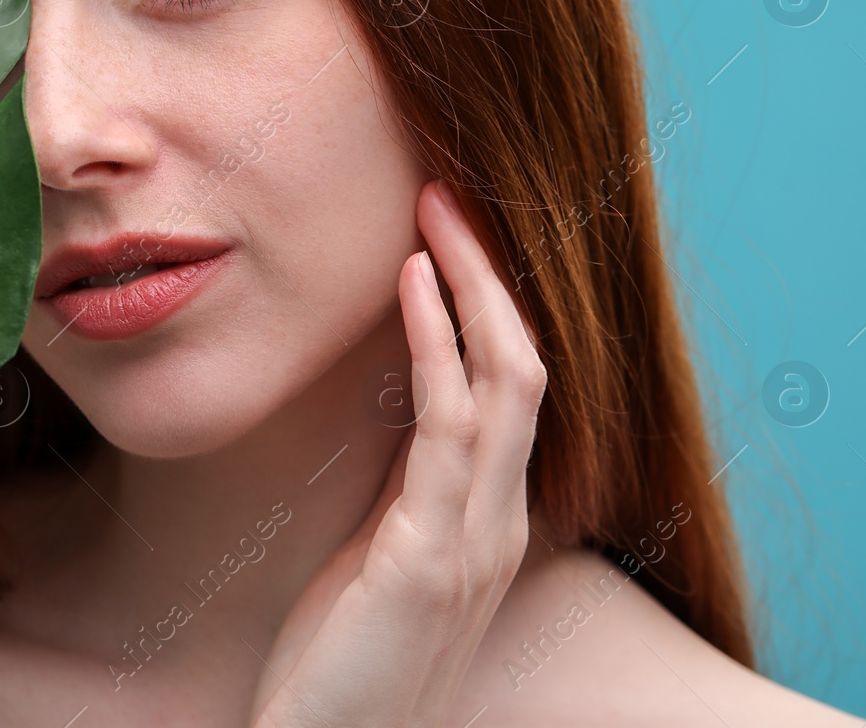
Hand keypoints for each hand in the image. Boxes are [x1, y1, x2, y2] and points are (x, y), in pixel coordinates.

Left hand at [248, 180, 547, 727]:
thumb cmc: (340, 668)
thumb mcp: (380, 562)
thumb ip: (405, 496)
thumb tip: (400, 416)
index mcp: (487, 521)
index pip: (512, 390)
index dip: (490, 306)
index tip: (449, 238)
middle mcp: (499, 524)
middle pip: (526, 364)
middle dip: (491, 274)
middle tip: (448, 197)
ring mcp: (475, 541)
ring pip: (506, 378)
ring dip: (472, 285)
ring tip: (435, 213)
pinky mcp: (430, 559)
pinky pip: (450, 424)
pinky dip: (436, 340)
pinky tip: (412, 284)